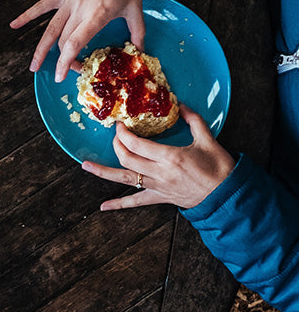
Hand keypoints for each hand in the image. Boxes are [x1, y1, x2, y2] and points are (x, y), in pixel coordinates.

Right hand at [10, 0, 144, 81]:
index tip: (62, 76)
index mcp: (96, 15)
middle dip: (64, 60)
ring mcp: (68, 1)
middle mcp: (79, 10)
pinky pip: (42, 6)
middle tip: (68, 70)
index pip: (74, 43)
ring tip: (33, 67)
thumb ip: (136, 31)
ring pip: (49, 30)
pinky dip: (27, 15)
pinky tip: (14, 25)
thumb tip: (138, 50)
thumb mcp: (135, 7)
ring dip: (40, 51)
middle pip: (63, 42)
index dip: (65, 62)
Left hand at [81, 105, 234, 209]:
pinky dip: (118, 205)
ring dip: (103, 171)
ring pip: (124, 179)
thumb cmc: (219, 167)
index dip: (124, 133)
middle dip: (117, 144)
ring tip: (85, 166)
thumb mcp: (208, 139)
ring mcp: (156, 187)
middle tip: (115, 133)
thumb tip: (180, 105)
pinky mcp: (158, 197)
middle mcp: (159, 173)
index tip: (121, 124)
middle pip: (127, 158)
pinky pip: (134, 202)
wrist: (226, 195)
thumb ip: (193, 120)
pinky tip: (103, 207)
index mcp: (170, 157)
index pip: (137, 144)